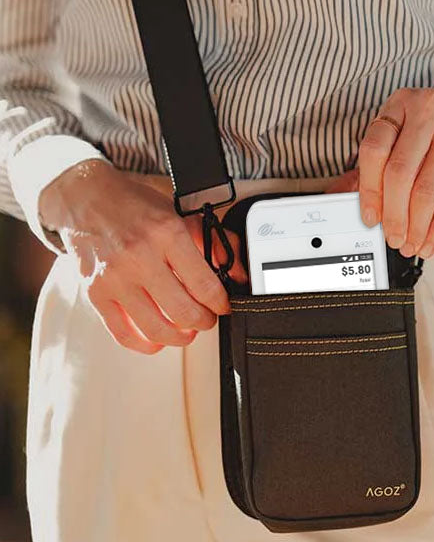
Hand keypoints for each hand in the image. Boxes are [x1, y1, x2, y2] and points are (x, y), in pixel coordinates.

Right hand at [40, 160, 245, 353]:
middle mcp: (139, 257)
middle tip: (206, 318)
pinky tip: (157, 340)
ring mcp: (115, 278)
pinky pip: (123, 334)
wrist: (86, 197)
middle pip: (184, 312)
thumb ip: (214, 243)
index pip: (204, 285)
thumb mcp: (181, 213)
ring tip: (186, 331)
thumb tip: (238, 274)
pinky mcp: (95, 293)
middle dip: (203, 322)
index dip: (220, 303)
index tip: (223, 306)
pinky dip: (146, 345)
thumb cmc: (136, 205)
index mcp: (166, 234)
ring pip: (156, 329)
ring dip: (179, 337)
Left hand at [330, 83, 433, 258]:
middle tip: (392, 238)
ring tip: (411, 244)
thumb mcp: (414, 127)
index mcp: (401, 103)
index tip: (369, 218)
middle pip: (398, 174)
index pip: (373, 150)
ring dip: (415, 226)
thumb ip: (388, 156)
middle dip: (393, 215)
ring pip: (425, 190)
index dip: (368, 190)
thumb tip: (364, 205)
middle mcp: (428, 109)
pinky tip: (431, 241)